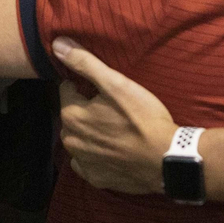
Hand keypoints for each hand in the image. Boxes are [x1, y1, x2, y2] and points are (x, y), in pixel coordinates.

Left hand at [55, 38, 173, 194]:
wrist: (166, 159)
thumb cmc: (142, 118)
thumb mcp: (116, 83)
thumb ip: (85, 63)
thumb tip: (57, 44)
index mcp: (71, 115)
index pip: (67, 90)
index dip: (84, 86)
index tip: (105, 89)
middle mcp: (70, 140)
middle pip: (72, 115)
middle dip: (86, 110)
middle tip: (113, 108)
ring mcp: (82, 162)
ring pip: (79, 139)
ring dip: (90, 132)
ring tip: (116, 128)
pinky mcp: (96, 178)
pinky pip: (88, 162)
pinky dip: (96, 155)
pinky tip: (114, 150)